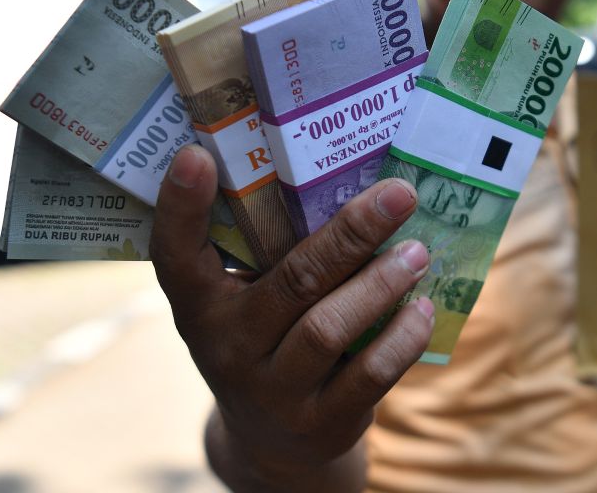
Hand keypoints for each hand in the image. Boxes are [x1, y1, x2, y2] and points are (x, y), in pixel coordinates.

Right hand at [150, 145, 434, 491]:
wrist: (272, 440)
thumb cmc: (266, 337)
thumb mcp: (246, 298)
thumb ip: (271, 250)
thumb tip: (349, 172)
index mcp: (201, 303)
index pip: (174, 253)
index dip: (181, 206)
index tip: (196, 155)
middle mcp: (227, 345)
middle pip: (291, 281)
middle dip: (350, 233)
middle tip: (399, 193)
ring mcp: (271, 389)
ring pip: (328, 329)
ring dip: (381, 285)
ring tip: (417, 252)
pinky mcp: (319, 422)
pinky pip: (366, 376)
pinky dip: (400, 339)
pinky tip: (422, 309)